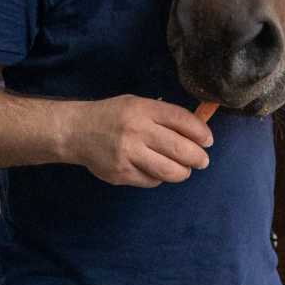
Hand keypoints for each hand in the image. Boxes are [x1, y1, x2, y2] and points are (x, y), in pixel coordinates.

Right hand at [67, 95, 213, 187]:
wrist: (77, 132)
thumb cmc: (112, 116)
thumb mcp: (136, 104)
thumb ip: (163, 115)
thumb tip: (196, 131)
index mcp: (142, 109)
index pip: (181, 120)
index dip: (200, 132)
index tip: (208, 141)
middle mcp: (136, 130)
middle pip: (180, 149)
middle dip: (197, 158)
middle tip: (202, 161)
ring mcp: (128, 154)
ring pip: (169, 170)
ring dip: (182, 172)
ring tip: (184, 169)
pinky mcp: (121, 174)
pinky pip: (152, 181)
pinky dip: (159, 178)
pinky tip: (156, 170)